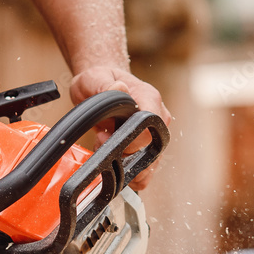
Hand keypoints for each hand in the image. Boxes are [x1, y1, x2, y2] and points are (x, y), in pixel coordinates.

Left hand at [69, 66, 170, 190]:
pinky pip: (144, 170)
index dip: (132, 142)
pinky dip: (128, 175)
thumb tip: (120, 87)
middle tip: (101, 142)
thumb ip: (106, 84)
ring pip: (150, 165)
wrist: (102, 85)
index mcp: (150, 99)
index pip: (151, 129)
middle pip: (153, 151)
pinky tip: (111, 166)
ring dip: (125, 167)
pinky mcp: (146, 147)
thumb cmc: (100, 80)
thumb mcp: (95, 78)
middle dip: (125, 157)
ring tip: (103, 149)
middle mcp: (158, 118)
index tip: (108, 137)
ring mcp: (154, 134)